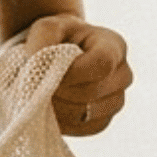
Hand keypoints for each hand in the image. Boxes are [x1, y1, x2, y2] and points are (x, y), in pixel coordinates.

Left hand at [23, 15, 131, 136]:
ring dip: (56, 109)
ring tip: (39, 96)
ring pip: (85, 114)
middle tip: (34, 87)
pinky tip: (49, 109)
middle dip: (57, 92)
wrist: (58, 56)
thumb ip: (42, 39)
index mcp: (114, 46)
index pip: (101, 64)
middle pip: (90, 93)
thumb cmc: (55, 38)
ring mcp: (116, 100)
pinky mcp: (103, 121)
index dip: (72, 73)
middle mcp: (122, 74)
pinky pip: (82, 128)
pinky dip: (61, 122)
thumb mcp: (46, 27)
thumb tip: (40, 69)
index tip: (46, 72)